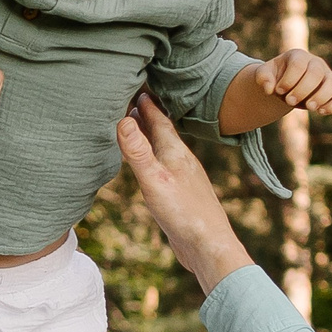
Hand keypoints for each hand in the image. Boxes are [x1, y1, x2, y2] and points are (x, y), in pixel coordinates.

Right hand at [115, 95, 255, 296]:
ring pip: (164, 149)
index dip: (146, 104)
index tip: (136, 85)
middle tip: (134, 99)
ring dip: (151, 136)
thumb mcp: (155, 180)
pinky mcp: (181, 195)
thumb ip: (138, 151)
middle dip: (148, 116)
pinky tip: (153, 166)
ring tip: (139, 128)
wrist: (208, 246)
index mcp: (175, 152)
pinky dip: (154, 158)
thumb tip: (123, 119)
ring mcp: (183, 178)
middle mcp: (181, 161)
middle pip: (162, 131)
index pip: (158, 120)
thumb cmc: (183, 212)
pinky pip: (164, 167)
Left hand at [247, 48, 331, 114]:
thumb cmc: (275, 78)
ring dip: (322, 96)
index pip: (298, 64)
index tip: (278, 91)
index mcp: (298, 56)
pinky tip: (321, 112)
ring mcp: (327, 77)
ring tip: (309, 107)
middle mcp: (316, 63)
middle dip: (303, 89)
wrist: (284, 87)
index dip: (289, 79)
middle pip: (316, 72)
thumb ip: (262, 78)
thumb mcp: (264, 75)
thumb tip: (269, 88)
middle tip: (289, 101)